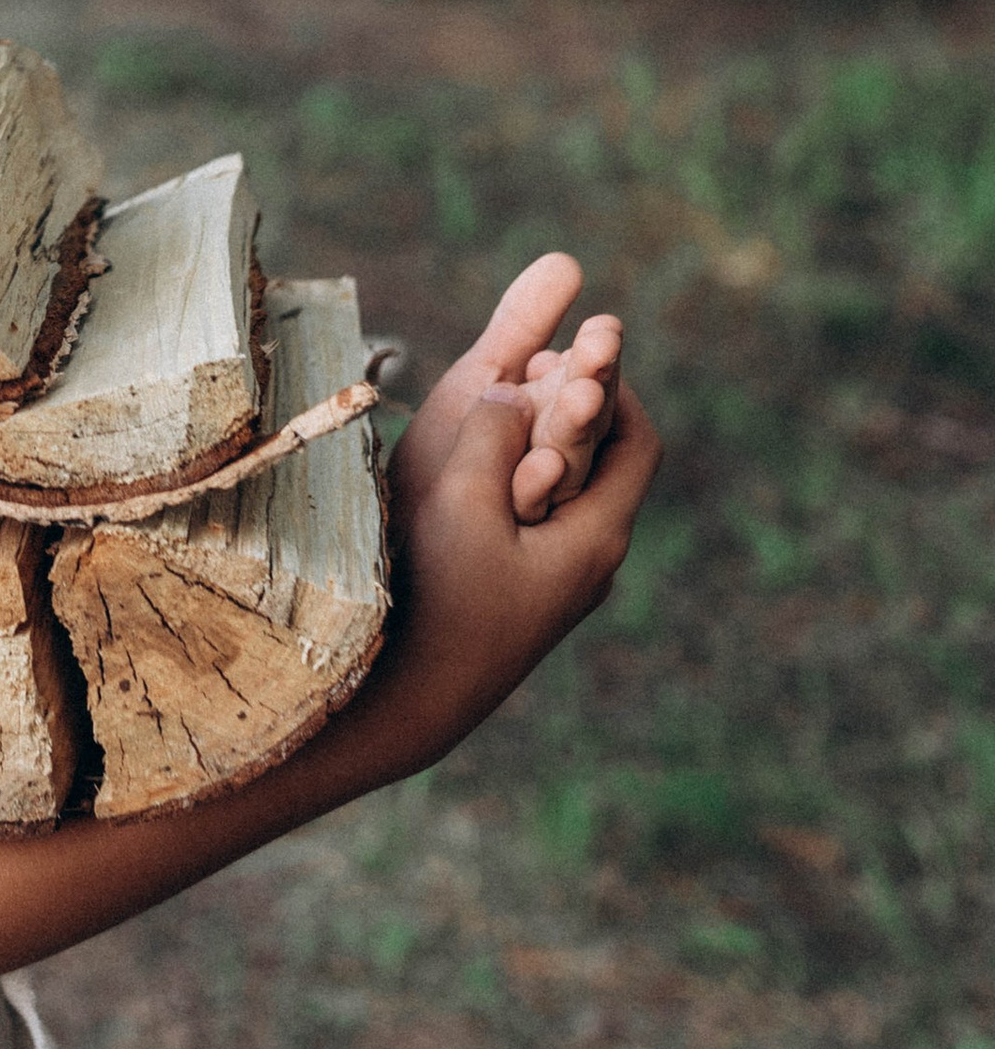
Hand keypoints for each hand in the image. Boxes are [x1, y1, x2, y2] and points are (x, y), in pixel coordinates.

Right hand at [366, 251, 660, 777]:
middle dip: (575, 402)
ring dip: (543, 437)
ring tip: (507, 400)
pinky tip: (475, 460)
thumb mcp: (461, 505)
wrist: (409, 704)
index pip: (638, 442)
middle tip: (536, 361)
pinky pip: (536, 516)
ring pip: (568, 489)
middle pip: (605, 463)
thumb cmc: (438, 605)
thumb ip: (491, 436)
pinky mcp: (520, 595)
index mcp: (595, 537)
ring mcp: (555, 583)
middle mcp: (588, 561)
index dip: (617, 384)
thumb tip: (513, 387)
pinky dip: (519, 475)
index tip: (574, 344)